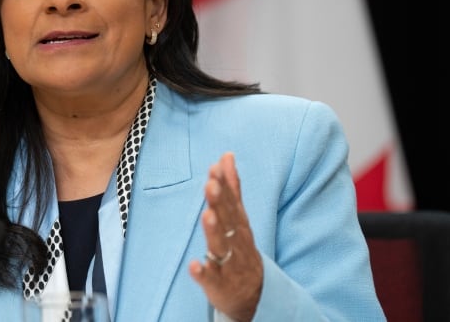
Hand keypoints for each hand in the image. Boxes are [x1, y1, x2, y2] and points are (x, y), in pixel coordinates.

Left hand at [188, 152, 262, 321]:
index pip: (232, 202)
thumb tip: (226, 156)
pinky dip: (203, 272)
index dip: (224, 186)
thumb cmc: (240, 247)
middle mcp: (235, 241)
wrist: (254, 293)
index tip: (215, 167)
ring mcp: (228, 262)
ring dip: (214, 231)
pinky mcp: (219, 283)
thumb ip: (232, 187)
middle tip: (211, 185)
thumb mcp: (239, 217)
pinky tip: (194, 265)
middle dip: (220, 203)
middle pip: (228, 220)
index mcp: (238, 224)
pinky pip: (211, 278)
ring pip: (221, 246)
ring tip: (207, 215)